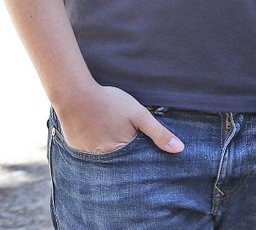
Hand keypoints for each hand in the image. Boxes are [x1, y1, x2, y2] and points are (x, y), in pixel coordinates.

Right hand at [55, 84, 182, 153]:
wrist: (75, 95)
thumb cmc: (110, 102)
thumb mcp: (139, 114)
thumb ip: (159, 132)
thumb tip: (179, 149)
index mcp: (121, 151)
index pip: (136, 161)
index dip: (141, 154)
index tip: (143, 146)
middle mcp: (103, 158)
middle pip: (120, 160)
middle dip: (125, 152)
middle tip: (122, 132)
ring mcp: (87, 155)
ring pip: (104, 157)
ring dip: (109, 149)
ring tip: (109, 131)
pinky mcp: (75, 149)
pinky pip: (89, 152)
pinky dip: (94, 144)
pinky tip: (96, 131)